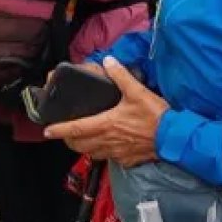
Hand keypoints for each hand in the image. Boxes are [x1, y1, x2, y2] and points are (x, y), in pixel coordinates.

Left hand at [44, 57, 169, 167]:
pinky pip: (110, 158)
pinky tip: (107, 146)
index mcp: (106, 124)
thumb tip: (108, 60)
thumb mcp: (137, 91)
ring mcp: (117, 153)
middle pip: (80, 145)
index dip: (60, 129)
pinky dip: (104, 153)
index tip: (47, 130)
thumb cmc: (155, 116)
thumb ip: (121, 75)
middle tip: (63, 134)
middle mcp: (108, 141)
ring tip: (81, 140)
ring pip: (93, 153)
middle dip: (68, 140)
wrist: (174, 138)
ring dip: (84, 147)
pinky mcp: (128, 160)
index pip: (77, 128)